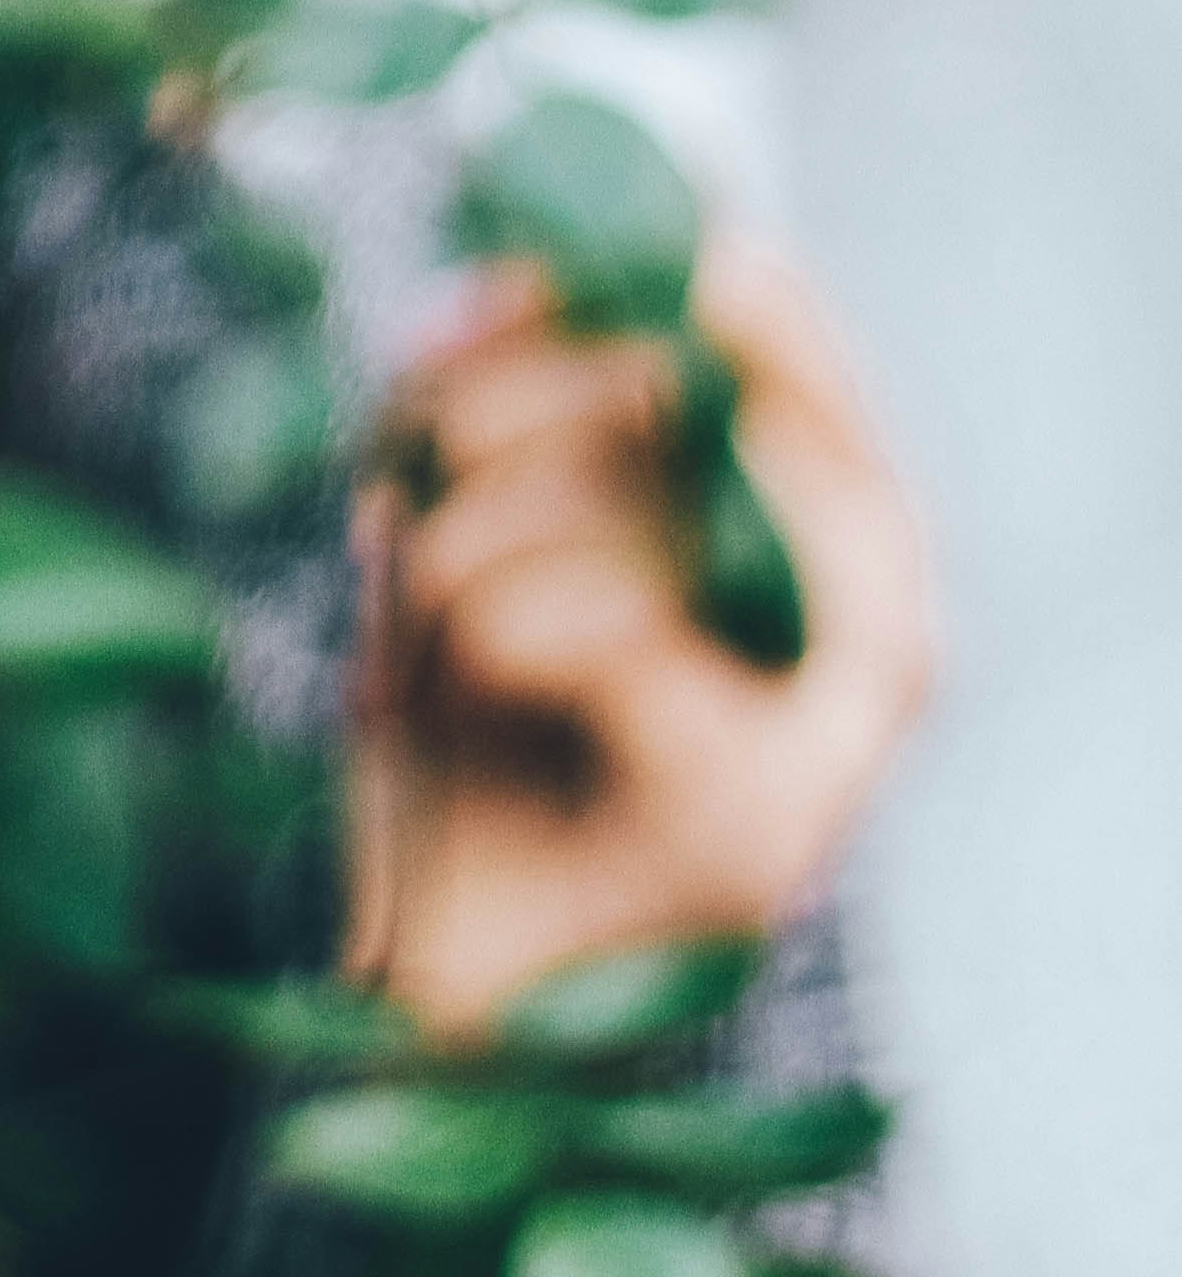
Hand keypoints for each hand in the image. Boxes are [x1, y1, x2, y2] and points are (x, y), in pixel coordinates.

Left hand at [346, 240, 931, 1036]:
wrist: (436, 1007)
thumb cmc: (474, 758)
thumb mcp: (484, 539)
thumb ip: (516, 406)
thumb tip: (507, 269)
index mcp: (832, 537)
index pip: (770, 324)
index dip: (640, 271)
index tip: (522, 277)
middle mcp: (874, 628)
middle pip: (669, 395)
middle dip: (485, 412)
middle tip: (403, 479)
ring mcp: (830, 741)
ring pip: (605, 510)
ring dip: (451, 547)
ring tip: (420, 646)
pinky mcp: (746, 829)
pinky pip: (572, 630)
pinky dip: (460, 642)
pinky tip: (437, 701)